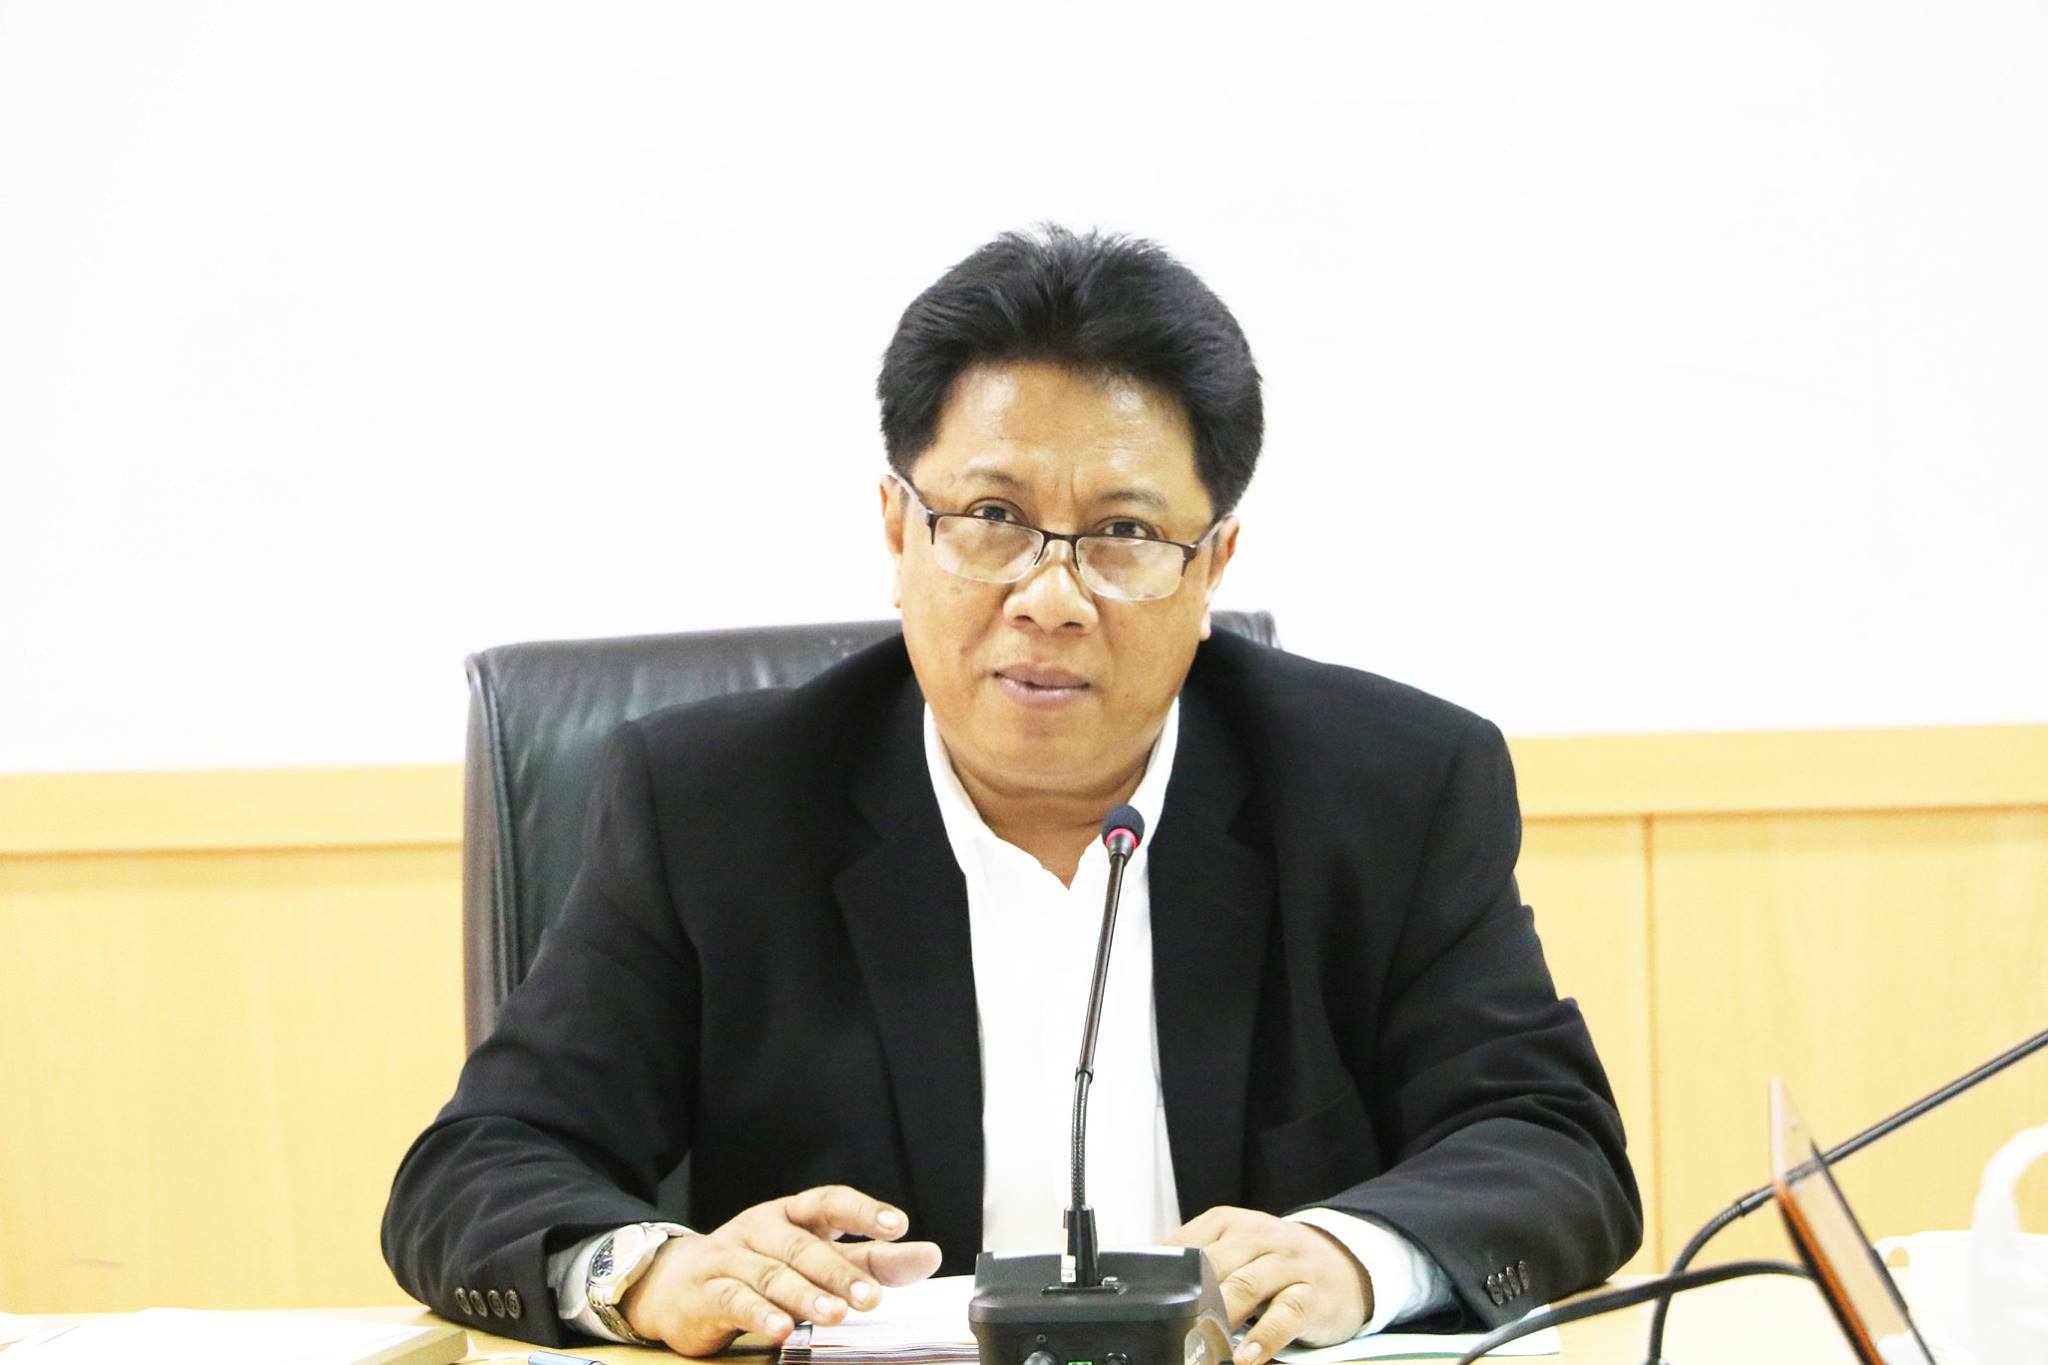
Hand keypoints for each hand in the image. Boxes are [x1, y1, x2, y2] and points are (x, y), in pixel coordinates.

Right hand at [620, 1184, 942, 1354]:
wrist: (677, 1286)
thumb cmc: (759, 1267)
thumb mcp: (815, 1258)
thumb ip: (871, 1260)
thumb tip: (929, 1255)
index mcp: (792, 1213)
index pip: (830, 1202)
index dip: (863, 1211)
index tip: (897, 1225)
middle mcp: (761, 1227)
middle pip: (804, 1245)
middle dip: (840, 1272)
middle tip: (872, 1298)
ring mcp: (731, 1257)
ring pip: (772, 1274)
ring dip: (806, 1295)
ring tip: (836, 1315)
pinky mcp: (707, 1292)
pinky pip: (735, 1299)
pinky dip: (760, 1314)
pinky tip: (782, 1329)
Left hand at [1167, 1207, 1372, 1363]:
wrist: (1345, 1264)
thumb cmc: (1276, 1263)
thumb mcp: (1238, 1251)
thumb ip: (1200, 1265)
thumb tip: (1152, 1293)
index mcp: (1230, 1223)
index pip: (1187, 1244)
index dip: (1163, 1275)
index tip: (1143, 1301)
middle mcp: (1259, 1236)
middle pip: (1214, 1265)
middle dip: (1189, 1298)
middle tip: (1168, 1327)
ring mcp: (1288, 1264)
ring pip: (1247, 1285)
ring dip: (1220, 1317)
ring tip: (1199, 1345)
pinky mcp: (1313, 1295)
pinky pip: (1287, 1314)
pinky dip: (1265, 1337)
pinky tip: (1245, 1357)